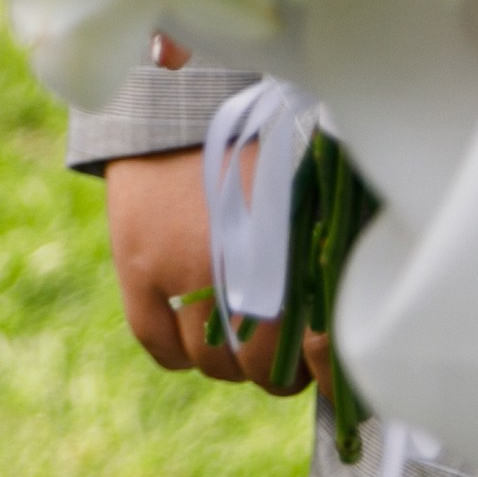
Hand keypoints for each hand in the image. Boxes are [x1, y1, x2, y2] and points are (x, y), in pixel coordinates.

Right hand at [104, 146, 330, 396]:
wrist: (181, 102)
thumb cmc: (262, 144)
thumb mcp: (310, 195)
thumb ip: (325, 256)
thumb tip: (339, 331)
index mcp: (297, 248)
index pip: (319, 349)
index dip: (326, 373)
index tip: (325, 369)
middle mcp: (243, 267)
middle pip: (262, 367)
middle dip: (275, 369)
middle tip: (279, 353)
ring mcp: (184, 269)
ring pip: (212, 362)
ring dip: (227, 363)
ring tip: (235, 340)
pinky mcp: (138, 265)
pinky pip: (159, 343)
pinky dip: (179, 353)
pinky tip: (189, 338)